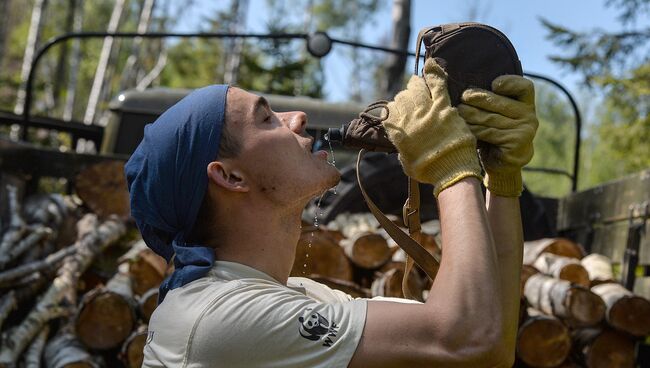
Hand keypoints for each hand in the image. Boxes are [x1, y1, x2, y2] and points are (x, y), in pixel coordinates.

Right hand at [383, 58, 481, 196]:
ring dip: (416, 85)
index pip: (389, 110)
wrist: (450, 171)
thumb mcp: (406, 161)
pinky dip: (434, 73)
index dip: (394, 109)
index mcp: (397, 131)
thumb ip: (403, 148)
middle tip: (411, 99)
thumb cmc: (428, 171)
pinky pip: (437, 85)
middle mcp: (408, 118)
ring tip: (416, 83)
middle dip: (405, 97)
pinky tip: (431, 64)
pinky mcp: (443, 108)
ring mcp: (426, 110)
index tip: (399, 111)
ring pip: (417, 88)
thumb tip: (403, 144)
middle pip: (403, 98)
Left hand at [457, 75, 537, 196]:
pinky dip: (474, 129)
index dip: (510, 82)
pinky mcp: (517, 143)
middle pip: (500, 102)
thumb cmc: (494, 134)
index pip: (524, 87)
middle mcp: (530, 116)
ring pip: (491, 118)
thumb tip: (468, 88)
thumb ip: (492, 101)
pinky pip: (489, 133)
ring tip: (458, 111)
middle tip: (463, 97)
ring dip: (471, 114)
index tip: (494, 84)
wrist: (501, 164)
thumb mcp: (497, 115)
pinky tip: (463, 127)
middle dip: (479, 99)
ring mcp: (525, 131)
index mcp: (526, 105)